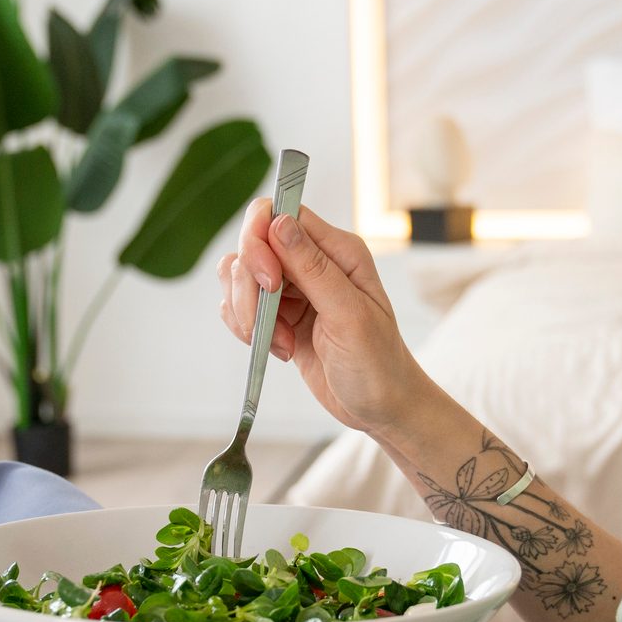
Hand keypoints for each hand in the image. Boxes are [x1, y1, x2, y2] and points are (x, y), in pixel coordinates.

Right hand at [216, 198, 433, 438]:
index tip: (269, 282)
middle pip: (252, 244)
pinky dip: (248, 330)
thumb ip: (314, 269)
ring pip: (240, 276)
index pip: (279, 214)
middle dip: (249, 287)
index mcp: (338, 251)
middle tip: (267, 324)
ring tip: (281, 343)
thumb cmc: (378, 364)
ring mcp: (294, 288)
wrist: (381, 407)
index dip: (260, 240)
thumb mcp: (350, 316)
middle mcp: (313, 261)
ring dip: (248, 313)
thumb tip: (279, 222)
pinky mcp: (279, 315)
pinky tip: (279, 350)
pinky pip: (241, 306)